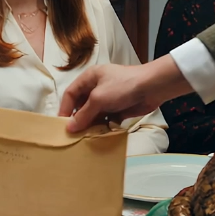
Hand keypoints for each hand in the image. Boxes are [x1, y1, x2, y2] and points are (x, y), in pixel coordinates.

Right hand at [60, 56, 191, 132]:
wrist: (152, 87)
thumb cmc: (122, 87)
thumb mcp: (99, 98)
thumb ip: (83, 114)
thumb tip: (69, 128)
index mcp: (89, 78)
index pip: (71, 93)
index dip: (65, 109)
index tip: (62, 125)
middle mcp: (96, 87)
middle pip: (82, 105)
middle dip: (78, 119)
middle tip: (73, 135)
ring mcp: (108, 98)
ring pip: (94, 113)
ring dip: (90, 124)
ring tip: (85, 138)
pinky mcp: (118, 108)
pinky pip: (106, 119)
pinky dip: (103, 127)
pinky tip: (100, 136)